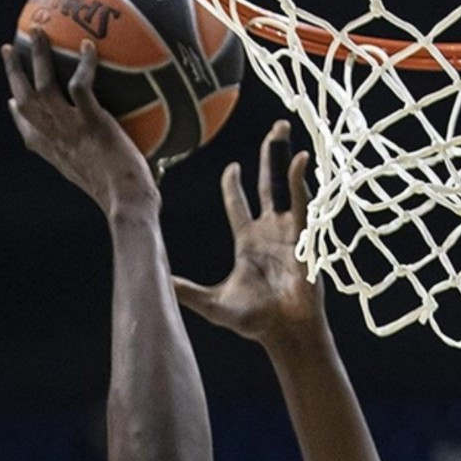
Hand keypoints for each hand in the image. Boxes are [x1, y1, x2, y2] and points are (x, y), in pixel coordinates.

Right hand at [2, 30, 157, 215]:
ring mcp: (70, 128)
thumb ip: (107, 163)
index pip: (27, 129)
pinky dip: (84, 64)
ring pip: (43, 85)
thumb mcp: (104, 181)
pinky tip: (88, 47)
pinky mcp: (92, 121)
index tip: (12, 99)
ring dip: (37, 57)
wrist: (126, 202)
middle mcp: (54, 137)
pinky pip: (81, 85)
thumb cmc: (124, 197)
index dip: (17, 112)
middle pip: (23, 99)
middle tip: (7, 48)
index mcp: (52, 153)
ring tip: (37, 32)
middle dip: (12, 72)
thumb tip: (137, 159)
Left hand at [173, 121, 323, 345]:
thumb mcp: (212, 303)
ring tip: (281, 129)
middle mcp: (269, 230)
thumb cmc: (254, 321)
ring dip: (283, 157)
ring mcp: (287, 230)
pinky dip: (298, 180)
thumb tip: (158, 283)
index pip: (238, 204)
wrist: (285, 332)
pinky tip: (297, 159)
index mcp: (248, 241)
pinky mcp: (302, 236)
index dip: (234, 184)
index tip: (232, 167)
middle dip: (268, 156)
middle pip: (267, 184)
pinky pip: (301, 201)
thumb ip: (186, 292)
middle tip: (274, 128)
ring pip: (284, 185)